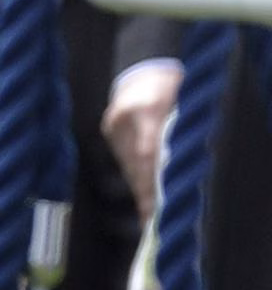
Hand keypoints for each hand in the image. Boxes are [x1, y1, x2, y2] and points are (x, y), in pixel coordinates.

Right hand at [103, 65, 182, 220]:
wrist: (144, 68)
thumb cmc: (169, 87)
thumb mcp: (180, 108)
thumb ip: (176, 136)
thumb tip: (171, 174)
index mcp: (143, 110)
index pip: (146, 154)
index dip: (149, 184)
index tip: (154, 208)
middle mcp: (122, 119)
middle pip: (133, 163)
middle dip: (143, 193)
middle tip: (150, 221)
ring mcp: (112, 124)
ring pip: (126, 162)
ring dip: (138, 187)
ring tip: (146, 214)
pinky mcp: (109, 128)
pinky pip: (122, 157)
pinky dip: (133, 174)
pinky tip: (140, 192)